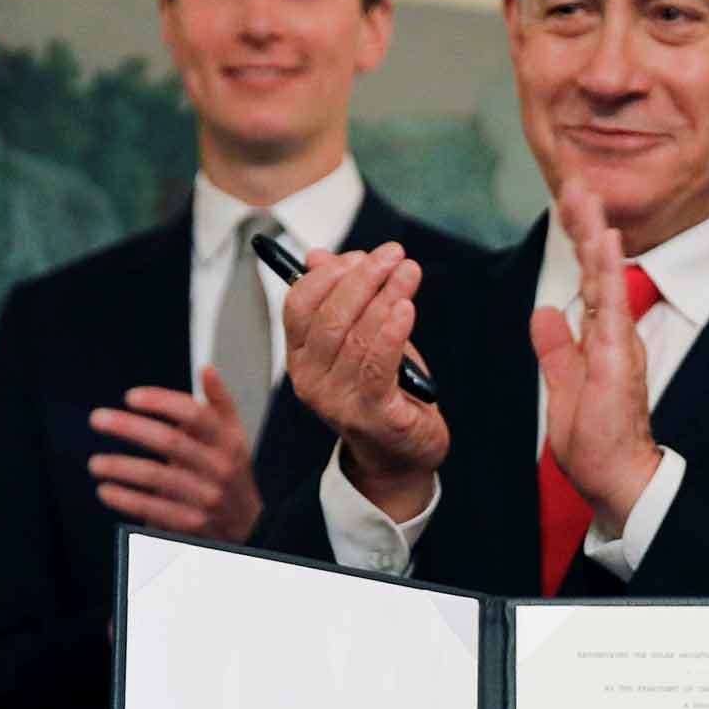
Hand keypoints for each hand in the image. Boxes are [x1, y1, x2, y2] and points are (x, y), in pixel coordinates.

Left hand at [87, 369, 264, 541]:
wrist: (249, 524)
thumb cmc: (231, 472)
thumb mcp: (234, 436)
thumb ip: (219, 402)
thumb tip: (207, 370)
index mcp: (228, 441)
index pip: (195, 413)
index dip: (161, 401)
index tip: (131, 397)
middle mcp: (219, 468)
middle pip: (170, 442)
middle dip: (130, 428)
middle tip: (98, 419)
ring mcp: (206, 497)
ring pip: (157, 477)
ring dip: (121, 468)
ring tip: (96, 463)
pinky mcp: (192, 524)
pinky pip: (154, 509)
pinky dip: (126, 500)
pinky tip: (107, 490)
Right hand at [281, 241, 446, 519]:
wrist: (401, 453)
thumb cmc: (384, 389)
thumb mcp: (361, 337)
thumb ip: (343, 299)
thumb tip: (318, 256)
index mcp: (300, 355)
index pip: (298, 303)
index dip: (330, 273)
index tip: (363, 255)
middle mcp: (309, 379)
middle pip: (329, 315)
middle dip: (364, 277)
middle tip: (394, 255)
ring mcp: (336, 399)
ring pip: (356, 335)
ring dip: (386, 296)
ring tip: (410, 273)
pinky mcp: (369, 414)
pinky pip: (377, 364)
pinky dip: (391, 332)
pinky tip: (407, 308)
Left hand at [529, 177, 659, 531]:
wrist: (613, 477)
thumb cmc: (595, 441)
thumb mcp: (564, 385)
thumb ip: (556, 349)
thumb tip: (544, 314)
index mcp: (598, 337)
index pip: (585, 278)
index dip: (576, 242)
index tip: (568, 205)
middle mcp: (612, 332)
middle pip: (596, 267)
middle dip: (584, 223)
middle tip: (575, 181)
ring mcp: (618, 341)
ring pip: (606, 275)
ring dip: (594, 232)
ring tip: (586, 193)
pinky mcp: (618, 355)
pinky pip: (612, 303)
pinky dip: (608, 268)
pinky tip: (605, 237)